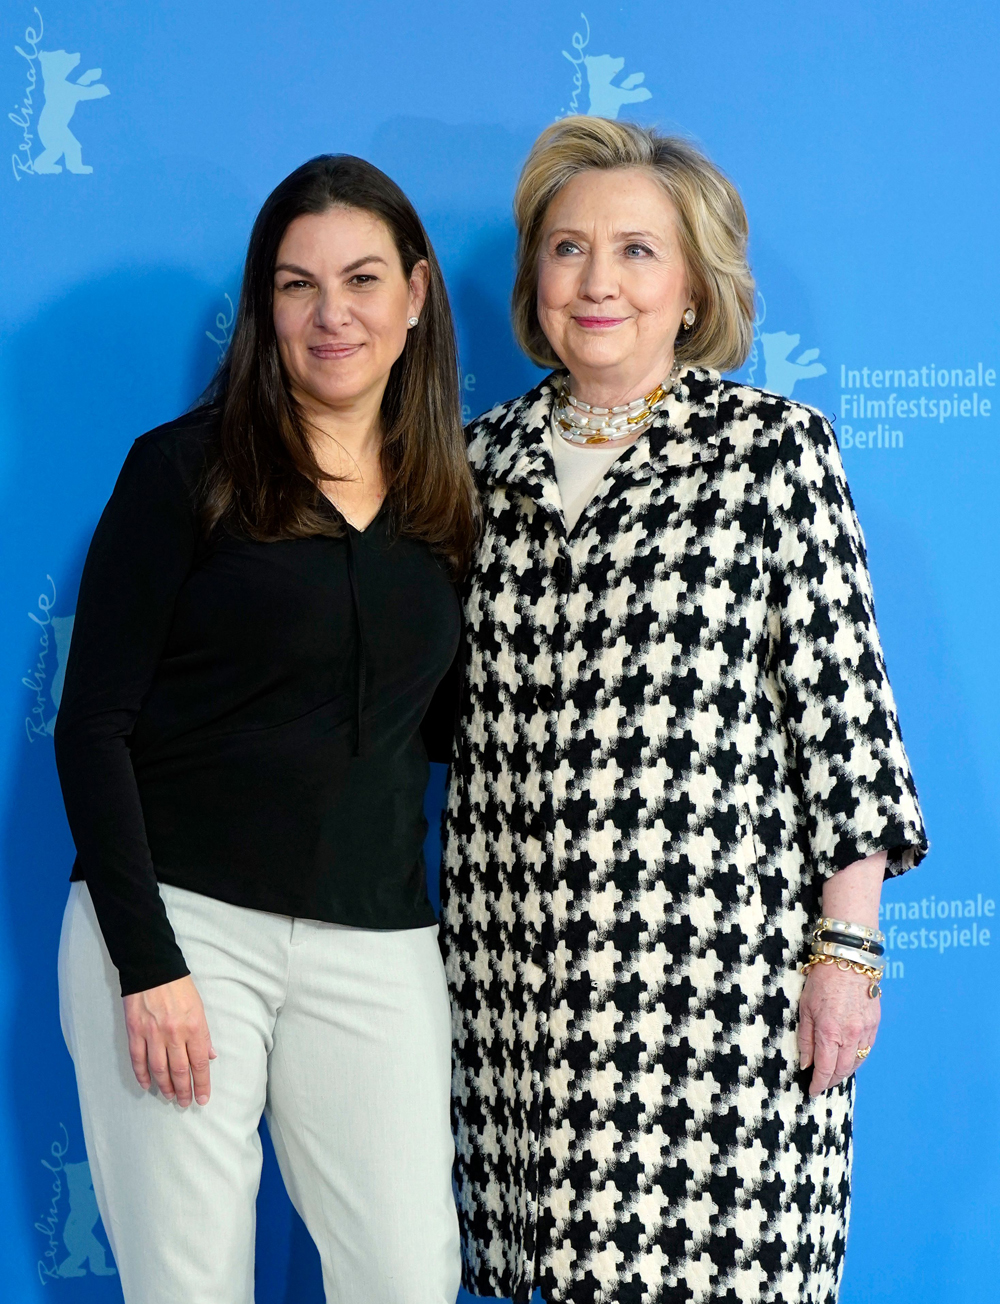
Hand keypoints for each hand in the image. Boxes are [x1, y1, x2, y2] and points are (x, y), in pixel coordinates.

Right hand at [123, 975, 215, 1106]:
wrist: (153, 969)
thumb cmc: (179, 987)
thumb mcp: (199, 1007)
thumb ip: (204, 1034)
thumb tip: (210, 1057)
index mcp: (194, 1026)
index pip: (200, 1063)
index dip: (202, 1084)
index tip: (203, 1098)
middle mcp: (174, 1033)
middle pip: (180, 1070)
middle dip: (184, 1090)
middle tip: (185, 1103)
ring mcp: (152, 1034)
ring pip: (159, 1069)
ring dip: (165, 1086)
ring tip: (169, 1097)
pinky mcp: (135, 1032)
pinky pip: (138, 1060)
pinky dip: (142, 1075)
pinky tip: (147, 1085)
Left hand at [797, 962, 879, 1096]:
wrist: (849, 961)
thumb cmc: (822, 981)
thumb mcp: (805, 1009)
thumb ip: (805, 1039)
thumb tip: (805, 1063)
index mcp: (828, 1032)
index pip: (825, 1069)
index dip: (818, 1083)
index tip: (812, 1090)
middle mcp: (850, 1036)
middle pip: (842, 1070)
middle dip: (831, 1082)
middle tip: (821, 1085)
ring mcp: (865, 1031)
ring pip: (856, 1063)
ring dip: (845, 1072)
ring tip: (834, 1075)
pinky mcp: (875, 1025)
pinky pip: (867, 1050)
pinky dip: (857, 1059)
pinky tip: (849, 1059)